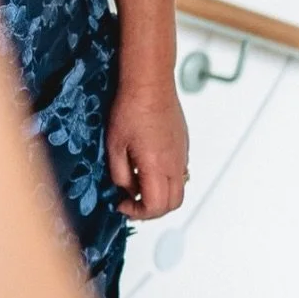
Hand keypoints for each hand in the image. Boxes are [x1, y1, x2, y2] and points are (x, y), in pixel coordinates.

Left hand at [107, 81, 188, 219]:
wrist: (150, 84)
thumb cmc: (130, 110)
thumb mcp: (114, 147)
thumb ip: (120, 175)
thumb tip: (127, 189)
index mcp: (157, 166)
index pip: (156, 206)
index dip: (137, 213)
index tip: (122, 204)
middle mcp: (175, 164)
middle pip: (173, 203)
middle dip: (152, 211)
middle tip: (132, 203)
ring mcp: (182, 155)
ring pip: (180, 189)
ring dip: (161, 196)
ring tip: (140, 187)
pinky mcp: (184, 146)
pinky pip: (181, 173)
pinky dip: (167, 181)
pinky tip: (149, 169)